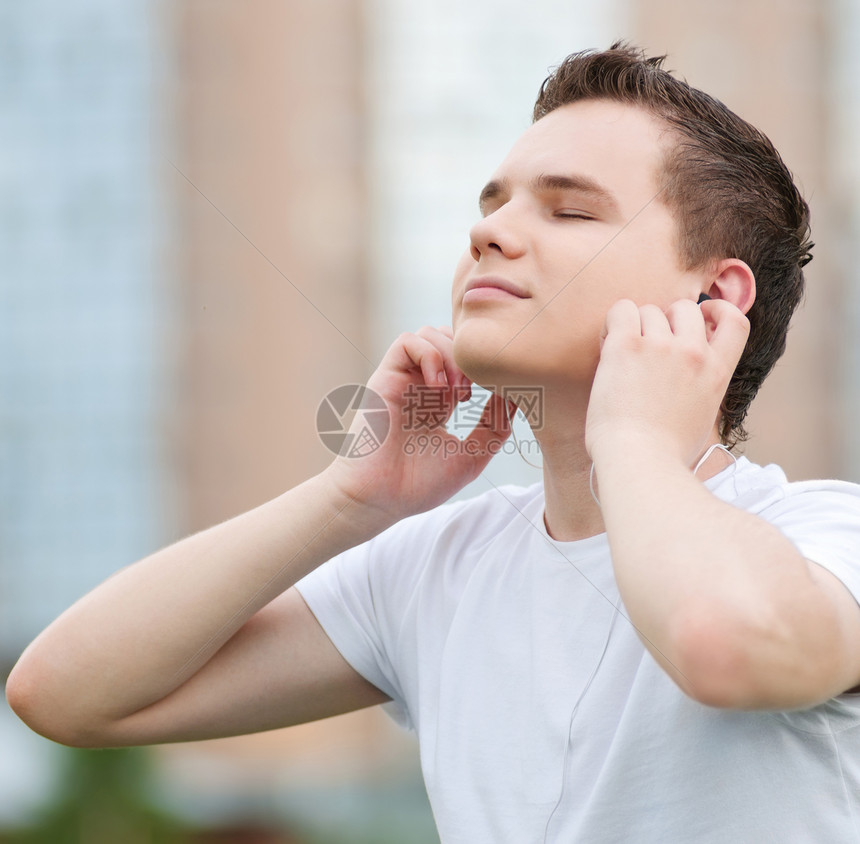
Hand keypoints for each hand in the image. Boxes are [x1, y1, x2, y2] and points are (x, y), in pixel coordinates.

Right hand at [325, 326, 511, 521]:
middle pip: (449, 338)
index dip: (483, 366)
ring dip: (452, 355)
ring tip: (458, 393)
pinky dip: (430, 356)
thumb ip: (495, 427)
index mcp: (439, 401)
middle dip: (470, 356)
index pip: (464, 360)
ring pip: (430, 333)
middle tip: (476, 392)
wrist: (379, 499)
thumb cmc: (417, 485)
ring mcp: (402, 380)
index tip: (495, 393)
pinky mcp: (384, 378)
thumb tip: (516, 396)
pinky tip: (438, 389)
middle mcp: (420, 386)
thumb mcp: (471, 456)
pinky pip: (407, 342)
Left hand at [585, 298, 748, 466]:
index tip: (700, 318)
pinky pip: (621, 310)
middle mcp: (693, 353)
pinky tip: (607, 346)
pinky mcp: (628, 345)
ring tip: (622, 356)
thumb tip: (689, 387)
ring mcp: (662, 347)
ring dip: (635, 327)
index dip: (717, 311)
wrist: (639, 461)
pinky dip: (612, 322)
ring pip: (650, 310)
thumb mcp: (701, 420)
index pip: (736, 321)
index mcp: (717, 372)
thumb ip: (701, 392)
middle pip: (684, 308)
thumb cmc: (664, 454)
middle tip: (647, 347)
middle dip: (665, 320)